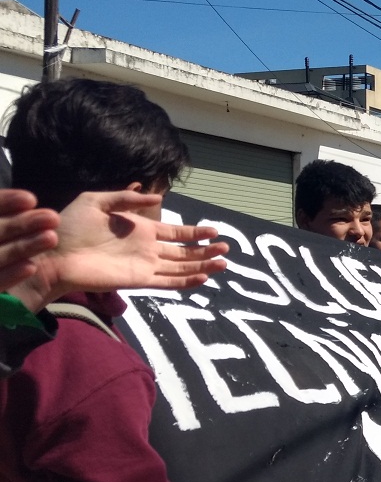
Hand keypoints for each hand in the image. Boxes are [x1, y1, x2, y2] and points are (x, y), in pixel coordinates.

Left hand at [11, 189, 227, 310]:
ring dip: (202, 266)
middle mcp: (147, 249)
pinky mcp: (138, 280)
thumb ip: (126, 198)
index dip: (195, 233)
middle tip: (226, 248)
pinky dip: (185, 281)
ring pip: (181, 267)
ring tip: (223, 263)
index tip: (213, 231)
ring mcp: (144, 266)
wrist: (54, 253)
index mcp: (140, 230)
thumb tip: (156, 198)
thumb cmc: (70, 226)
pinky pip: (167, 282)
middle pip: (184, 252)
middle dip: (205, 251)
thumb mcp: (96, 201)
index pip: (175, 233)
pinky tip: (202, 277)